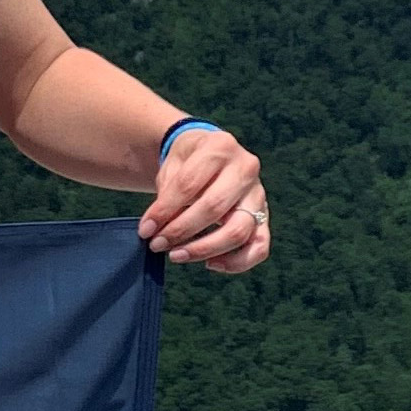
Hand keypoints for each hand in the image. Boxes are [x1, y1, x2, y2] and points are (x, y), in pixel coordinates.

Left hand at [139, 127, 269, 273]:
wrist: (214, 155)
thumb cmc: (190, 162)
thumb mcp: (174, 165)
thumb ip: (168, 194)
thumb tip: (158, 230)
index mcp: (220, 146)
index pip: (188, 184)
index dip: (164, 211)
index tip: (145, 229)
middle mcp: (245, 168)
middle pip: (214, 207)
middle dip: (181, 231)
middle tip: (158, 244)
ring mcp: (258, 194)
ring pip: (238, 231)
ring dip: (204, 250)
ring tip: (177, 255)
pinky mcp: (265, 216)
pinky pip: (259, 247)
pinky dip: (236, 262)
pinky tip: (210, 264)